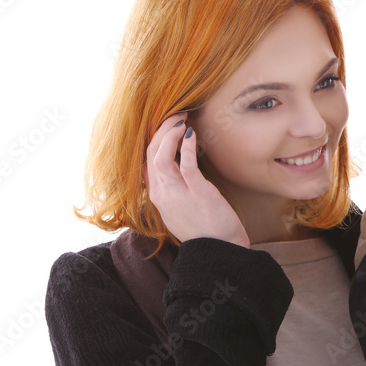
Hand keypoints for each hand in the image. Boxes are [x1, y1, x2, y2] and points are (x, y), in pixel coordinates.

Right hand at [143, 114, 249, 246]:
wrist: (219, 250)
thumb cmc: (203, 229)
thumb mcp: (177, 209)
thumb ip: (169, 189)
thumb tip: (166, 167)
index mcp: (157, 196)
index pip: (146, 160)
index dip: (155, 139)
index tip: (169, 126)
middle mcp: (162, 194)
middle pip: (151, 153)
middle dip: (162, 130)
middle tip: (177, 116)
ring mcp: (177, 194)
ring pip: (161, 157)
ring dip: (170, 134)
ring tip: (182, 120)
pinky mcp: (197, 193)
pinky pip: (186, 165)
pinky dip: (186, 147)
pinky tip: (192, 135)